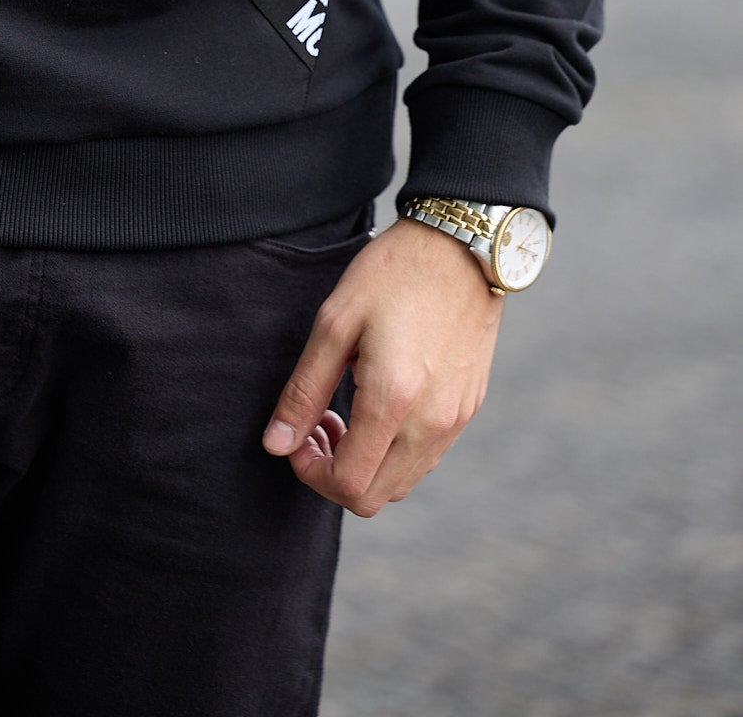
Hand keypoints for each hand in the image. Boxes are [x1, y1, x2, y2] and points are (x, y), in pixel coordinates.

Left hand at [261, 215, 504, 516]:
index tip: (299, 434)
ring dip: (366, 465)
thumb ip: (304, 390)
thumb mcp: (335, 322)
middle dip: (334, 475)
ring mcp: (455, 420)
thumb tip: (276, 444)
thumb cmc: (392, 275)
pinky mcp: (468, 409)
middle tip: (319, 425)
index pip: (348, 484)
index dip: (311, 472)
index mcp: (392, 401)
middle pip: (374, 497)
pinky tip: (380, 405)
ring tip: (347, 412)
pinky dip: (394, 452)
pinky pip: (426, 458)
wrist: (461, 246)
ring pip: (401, 483)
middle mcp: (431, 423)